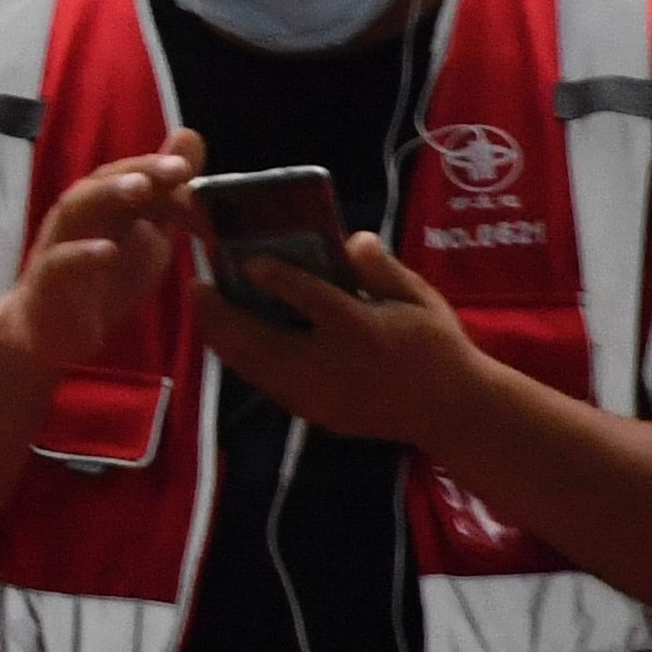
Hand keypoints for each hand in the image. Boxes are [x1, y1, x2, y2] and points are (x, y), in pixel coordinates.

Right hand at [0, 135, 200, 386]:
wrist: (50, 331)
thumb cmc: (101, 278)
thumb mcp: (147, 235)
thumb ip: (168, 194)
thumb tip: (190, 138)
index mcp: (103, 205)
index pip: (129, 174)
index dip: (158, 166)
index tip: (190, 165)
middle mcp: (79, 216)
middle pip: (102, 181)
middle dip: (139, 171)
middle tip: (176, 169)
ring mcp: (59, 245)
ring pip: (76, 209)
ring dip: (107, 195)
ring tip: (141, 190)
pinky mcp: (47, 282)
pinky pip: (59, 262)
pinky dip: (82, 254)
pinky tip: (107, 251)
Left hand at [200, 235, 499, 445]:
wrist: (453, 413)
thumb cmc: (437, 347)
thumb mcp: (420, 300)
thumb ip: (383, 269)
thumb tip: (353, 237)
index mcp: (363, 330)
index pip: (310, 299)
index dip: (274, 277)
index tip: (247, 258)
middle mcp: (332, 364)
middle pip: (260, 340)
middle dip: (221, 314)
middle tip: (198, 284)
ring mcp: (319, 395)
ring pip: (253, 366)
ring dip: (223, 337)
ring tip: (206, 308)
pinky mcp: (313, 413)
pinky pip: (265, 384)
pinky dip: (242, 359)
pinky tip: (232, 338)